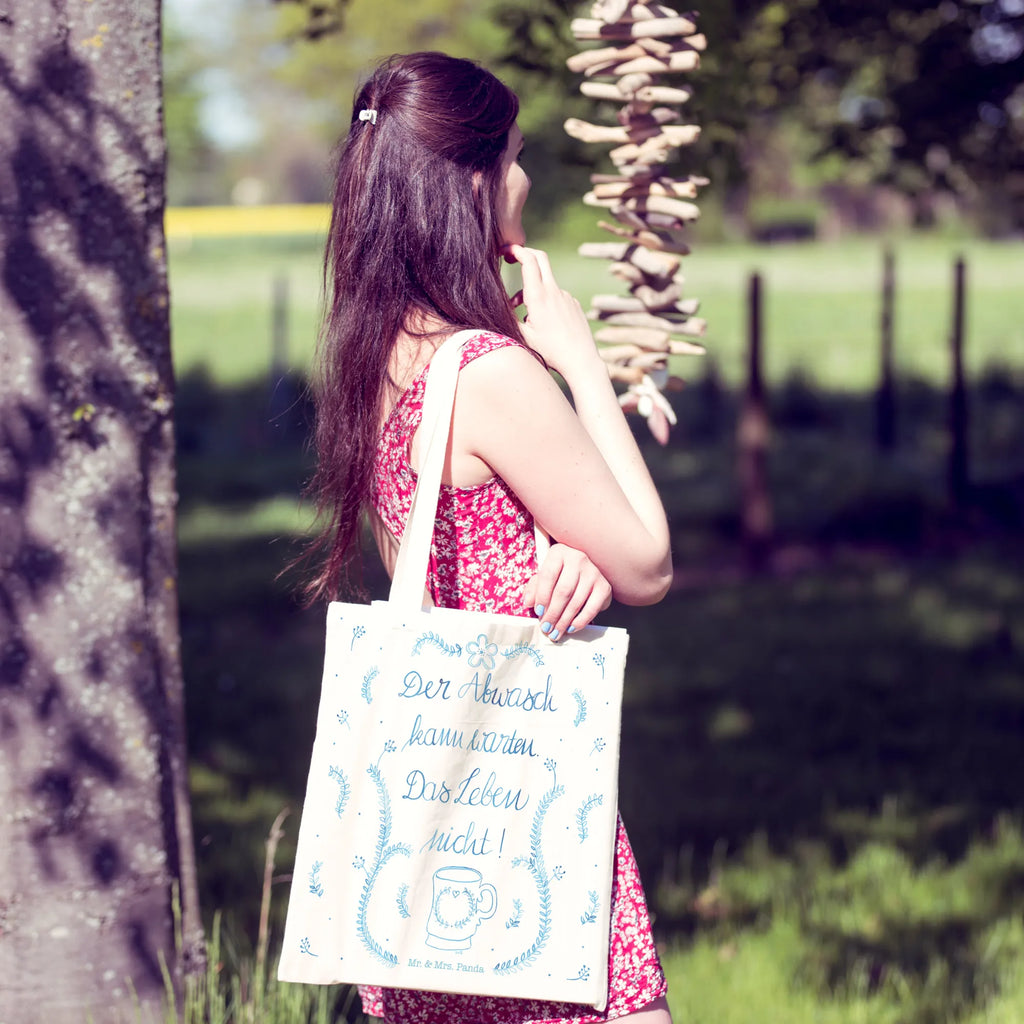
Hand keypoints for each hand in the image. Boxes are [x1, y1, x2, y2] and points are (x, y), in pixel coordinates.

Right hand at [503, 243, 600, 380]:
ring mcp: (566, 296)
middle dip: (525, 254)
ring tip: (524, 314)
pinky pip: (556, 296)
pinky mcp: (574, 304)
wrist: (581, 360)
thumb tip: (496, 308)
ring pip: (545, 283)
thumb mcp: (524, 337)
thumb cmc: (551, 352)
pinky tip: (545, 323)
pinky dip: (545, 301)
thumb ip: (509, 318)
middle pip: (540, 258)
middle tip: (512, 258)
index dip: (516, 250)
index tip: (505, 250)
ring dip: (532, 290)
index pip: (529, 261)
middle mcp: (554, 292)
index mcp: (539, 297)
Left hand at [522, 544, 612, 641]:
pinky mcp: (604, 587)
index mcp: (559, 552)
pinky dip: (580, 621)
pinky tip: (571, 627)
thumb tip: (528, 602)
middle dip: (553, 613)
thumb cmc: (560, 574)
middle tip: (546, 627)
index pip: (548, 575)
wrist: (585, 572)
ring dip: (564, 621)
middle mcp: (578, 559)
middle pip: (563, 591)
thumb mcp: (544, 576)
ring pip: (576, 601)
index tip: (538, 612)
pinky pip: (591, 608)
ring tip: (555, 632)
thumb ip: (534, 588)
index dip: (541, 596)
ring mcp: (593, 572)